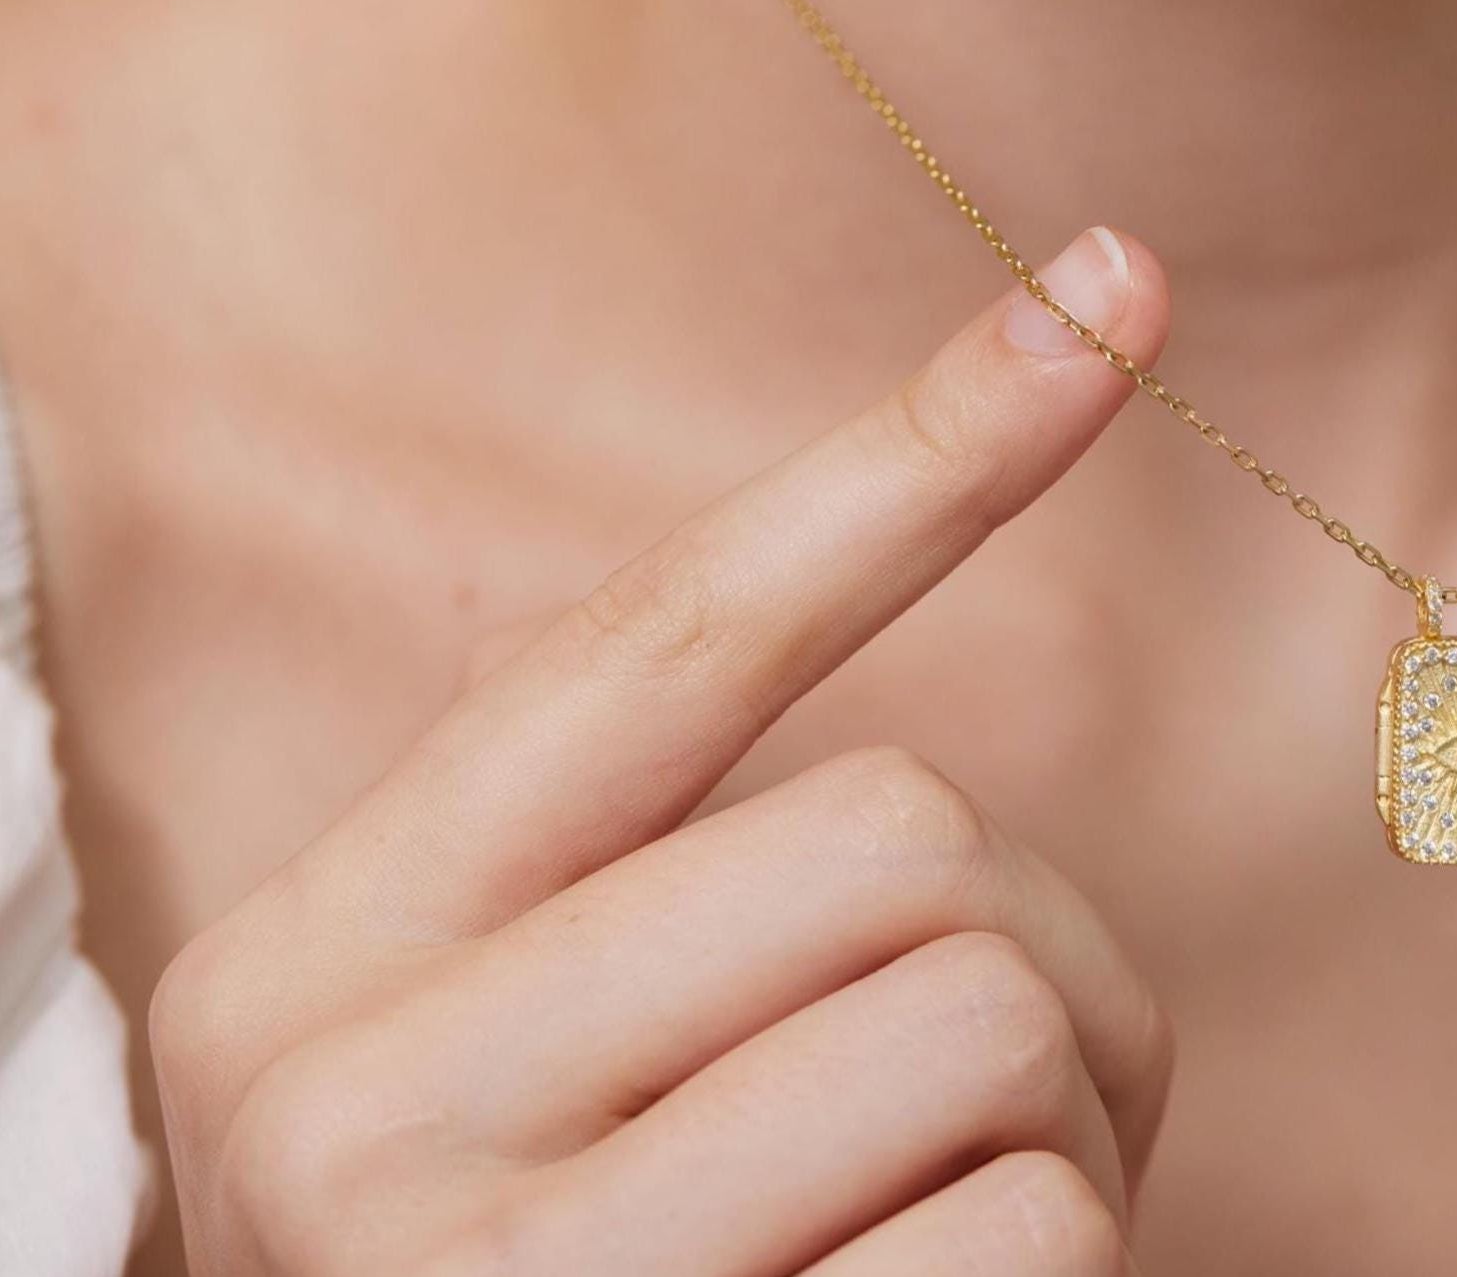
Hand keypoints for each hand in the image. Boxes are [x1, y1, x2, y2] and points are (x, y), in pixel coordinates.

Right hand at [150, 229, 1176, 1275]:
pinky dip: (1063, 1273)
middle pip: (908, 839)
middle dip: (1045, 960)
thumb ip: (664, 905)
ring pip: (993, 1024)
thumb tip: (953, 814)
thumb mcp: (525, 1077)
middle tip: (1016, 1100)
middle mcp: (364, 1099)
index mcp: (331, 953)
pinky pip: (1032, 1240)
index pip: (671, 641)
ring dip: (1068, 1136)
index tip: (1115, 288)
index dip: (916, 454)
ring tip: (951, 1236)